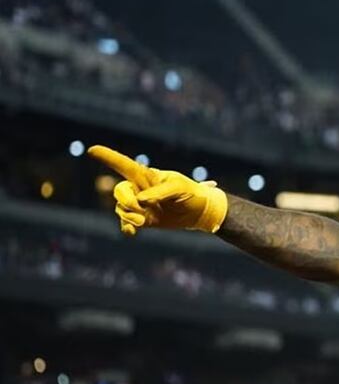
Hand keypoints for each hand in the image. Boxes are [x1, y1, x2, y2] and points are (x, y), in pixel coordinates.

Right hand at [87, 145, 227, 235]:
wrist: (200, 212)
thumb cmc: (192, 194)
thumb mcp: (180, 189)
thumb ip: (161, 192)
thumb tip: (142, 200)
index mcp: (148, 176)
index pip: (125, 165)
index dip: (108, 157)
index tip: (92, 150)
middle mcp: (140, 188)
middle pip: (119, 191)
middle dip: (125, 201)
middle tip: (140, 208)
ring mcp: (140, 204)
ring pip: (121, 207)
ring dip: (128, 216)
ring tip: (143, 223)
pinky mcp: (142, 218)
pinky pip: (126, 222)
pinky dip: (126, 227)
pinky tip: (132, 233)